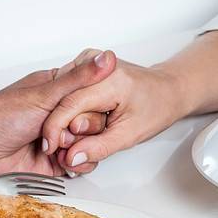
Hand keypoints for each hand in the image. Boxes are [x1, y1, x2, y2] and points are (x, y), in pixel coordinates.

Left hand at [0, 50, 117, 181]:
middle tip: (64, 131)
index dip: (92, 104)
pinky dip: (76, 164)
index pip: (91, 94)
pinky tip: (63, 160)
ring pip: (89, 143)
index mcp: (54, 90)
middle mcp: (57, 114)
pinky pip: (79, 163)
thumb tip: (105, 58)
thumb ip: (79, 80)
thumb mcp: (45, 95)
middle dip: (82, 129)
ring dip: (78, 147)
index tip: (84, 109)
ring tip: (58, 147)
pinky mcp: (54, 162)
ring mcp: (56, 138)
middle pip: (93, 121)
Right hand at [38, 55, 187, 174]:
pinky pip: (67, 90)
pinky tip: (87, 117)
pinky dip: (71, 108)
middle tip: (82, 142)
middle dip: (66, 126)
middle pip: (63, 100)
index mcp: (111, 79)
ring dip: (68, 117)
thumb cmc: (155, 107)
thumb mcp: (130, 135)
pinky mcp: (84, 63)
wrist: (167, 89)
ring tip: (92, 128)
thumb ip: (99, 147)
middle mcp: (96, 61)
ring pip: (61, 94)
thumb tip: (72, 157)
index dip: (55, 129)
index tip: (49, 148)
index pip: (69, 105)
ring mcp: (88, 59)